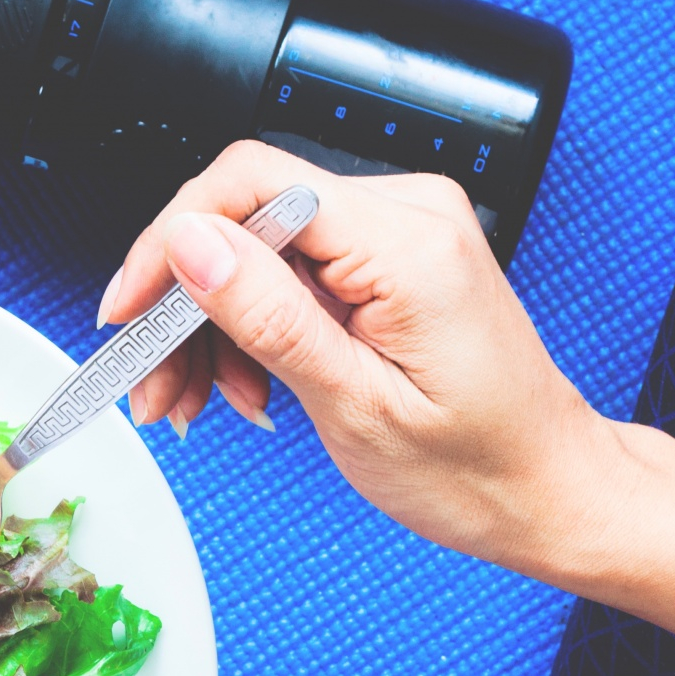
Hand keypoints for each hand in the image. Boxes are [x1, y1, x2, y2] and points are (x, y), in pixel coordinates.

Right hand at [104, 140, 623, 573]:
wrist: (547, 489)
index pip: (250, 186)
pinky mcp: (390, 260)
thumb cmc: (477, 468)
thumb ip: (268, 316)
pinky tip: (244, 388)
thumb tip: (191, 244)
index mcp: (407, 242)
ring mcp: (400, 233)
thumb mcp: (355, 405)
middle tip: (153, 387)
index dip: (169, 244)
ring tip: (195, 405)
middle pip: (244, 218)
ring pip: (257, 250)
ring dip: (210, 329)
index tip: (127, 311)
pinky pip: (290, 271)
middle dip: (183, 306)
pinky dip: (251, 330)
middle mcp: (408, 214)